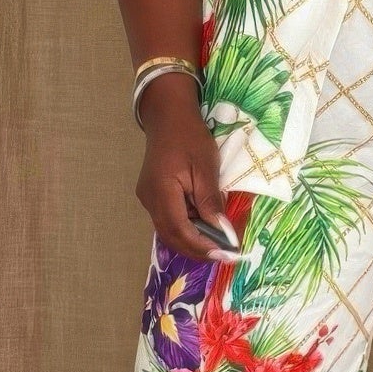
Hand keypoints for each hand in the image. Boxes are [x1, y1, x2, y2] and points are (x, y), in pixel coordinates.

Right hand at [134, 73, 235, 265]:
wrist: (169, 116)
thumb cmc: (190, 137)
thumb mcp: (206, 167)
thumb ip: (211, 201)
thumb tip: (222, 231)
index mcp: (161, 191)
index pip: (180, 230)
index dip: (202, 246)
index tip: (224, 254)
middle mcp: (149, 200)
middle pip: (171, 236)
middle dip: (197, 249)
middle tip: (223, 255)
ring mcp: (147, 198)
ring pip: (168, 230)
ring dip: (192, 240)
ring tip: (216, 244)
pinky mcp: (151, 195)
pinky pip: (168, 219)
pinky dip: (186, 227)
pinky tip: (204, 227)